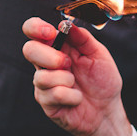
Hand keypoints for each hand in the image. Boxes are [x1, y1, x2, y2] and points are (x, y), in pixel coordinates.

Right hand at [22, 18, 131, 135]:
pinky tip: (77, 98)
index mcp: (57, 47)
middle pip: (29, 50)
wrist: (107, 111)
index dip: (35, 27)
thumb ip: (84, 38)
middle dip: (49, 56)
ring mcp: (44, 84)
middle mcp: (46, 64)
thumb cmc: (102, 82)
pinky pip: (54, 94)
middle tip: (67, 63)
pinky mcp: (46, 102)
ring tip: (76, 84)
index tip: (49, 32)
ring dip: (65, 79)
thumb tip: (67, 24)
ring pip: (42, 76)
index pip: (34, 31)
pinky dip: (72, 96)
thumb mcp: (99, 55)